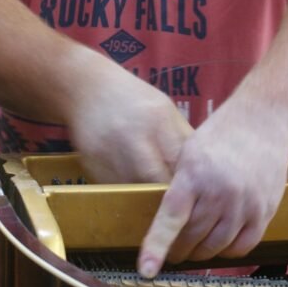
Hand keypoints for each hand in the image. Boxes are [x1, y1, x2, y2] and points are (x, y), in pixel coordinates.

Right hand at [65, 54, 192, 183]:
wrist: (86, 88)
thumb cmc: (133, 98)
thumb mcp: (164, 109)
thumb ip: (182, 139)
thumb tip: (202, 173)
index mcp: (159, 120)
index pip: (180, 165)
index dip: (188, 182)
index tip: (193, 189)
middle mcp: (134, 139)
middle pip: (159, 183)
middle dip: (168, 193)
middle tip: (175, 198)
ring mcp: (110, 155)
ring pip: (137, 191)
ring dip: (147, 195)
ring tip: (152, 191)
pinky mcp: (92, 167)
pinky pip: (116, 190)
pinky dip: (126, 191)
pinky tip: (129, 180)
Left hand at [137, 96, 287, 278]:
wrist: (264, 123)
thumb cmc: (220, 136)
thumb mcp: (189, 153)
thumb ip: (179, 187)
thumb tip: (164, 224)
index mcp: (195, 175)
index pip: (171, 218)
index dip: (157, 246)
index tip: (146, 269)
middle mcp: (221, 192)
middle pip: (193, 238)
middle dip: (178, 249)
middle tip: (172, 251)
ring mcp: (245, 204)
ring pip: (217, 247)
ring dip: (202, 252)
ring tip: (195, 246)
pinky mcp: (265, 212)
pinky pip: (243, 246)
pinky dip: (228, 250)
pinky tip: (220, 242)